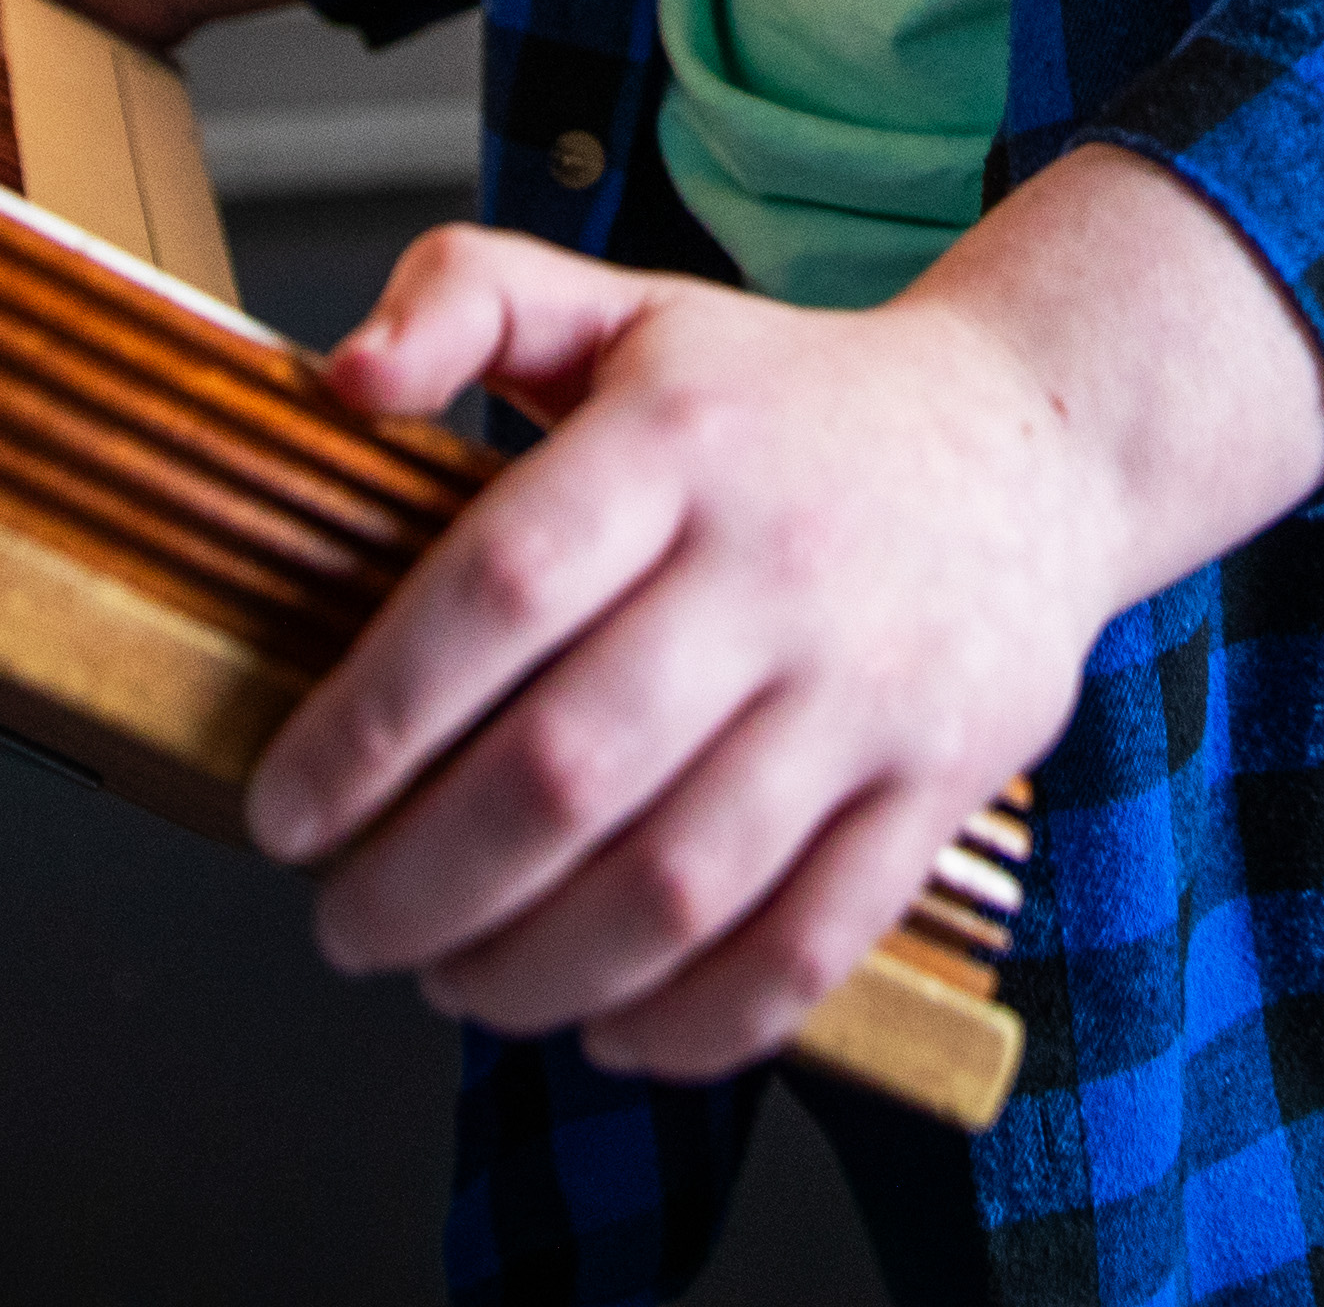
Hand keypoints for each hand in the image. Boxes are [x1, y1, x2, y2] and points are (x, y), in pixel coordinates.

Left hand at [251, 146, 1323, 1077]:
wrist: (1039, 440)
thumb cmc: (785, 400)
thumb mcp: (626, 307)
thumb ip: (466, 298)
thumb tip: (340, 377)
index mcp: (679, 441)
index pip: (499, 591)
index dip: (372, 722)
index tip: (284, 809)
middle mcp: (779, 567)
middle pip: (570, 769)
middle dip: (422, 883)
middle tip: (345, 921)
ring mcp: (870, 689)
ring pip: (679, 886)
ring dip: (532, 969)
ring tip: (449, 978)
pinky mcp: (938, 787)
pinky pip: (806, 946)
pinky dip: (691, 1023)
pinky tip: (605, 1026)